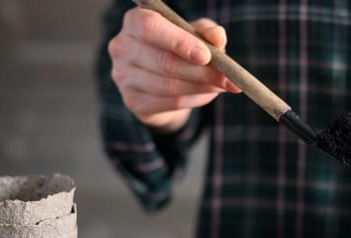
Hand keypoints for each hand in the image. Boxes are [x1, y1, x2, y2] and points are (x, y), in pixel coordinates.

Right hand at [108, 8, 240, 132]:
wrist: (160, 81)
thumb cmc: (180, 50)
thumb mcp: (195, 36)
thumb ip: (207, 33)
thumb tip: (218, 37)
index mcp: (135, 21)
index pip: (150, 28)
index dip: (179, 42)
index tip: (206, 56)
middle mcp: (122, 46)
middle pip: (164, 62)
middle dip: (201, 72)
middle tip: (228, 78)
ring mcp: (123, 76)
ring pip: (169, 86)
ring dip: (202, 87)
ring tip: (222, 85)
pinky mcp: (132, 100)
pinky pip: (170, 103)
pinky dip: (194, 100)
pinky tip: (205, 94)